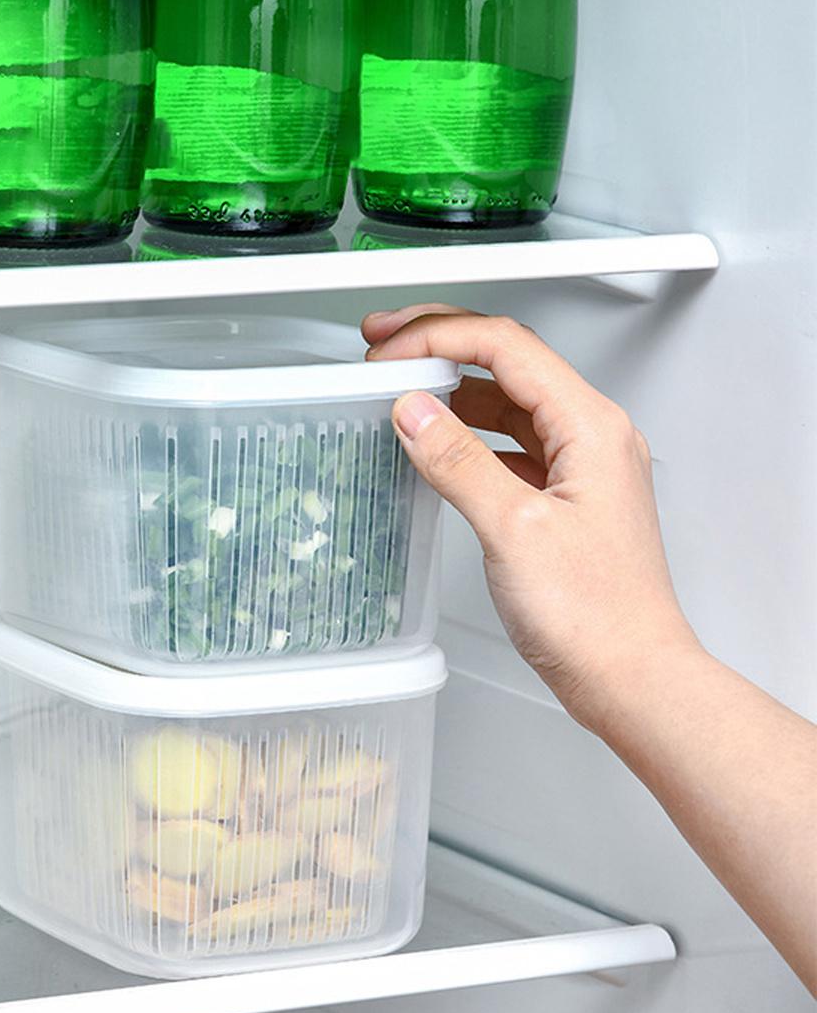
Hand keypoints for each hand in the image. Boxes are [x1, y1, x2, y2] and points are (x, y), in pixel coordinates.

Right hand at [363, 303, 699, 730]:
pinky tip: (436, 443)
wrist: (629, 677)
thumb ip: (458, 461)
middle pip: (509, 359)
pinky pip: (509, 442)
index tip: (386, 349)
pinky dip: (467, 433)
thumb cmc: (595, 616)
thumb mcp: (513, 528)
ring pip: (508, 399)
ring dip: (453, 387)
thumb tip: (413, 409)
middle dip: (442, 343)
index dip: (438, 335)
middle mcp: (592, 436)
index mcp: (591, 427)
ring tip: (401, 386)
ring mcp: (579, 466)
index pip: (506, 346)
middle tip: (384, 342)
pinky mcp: (563, 498)